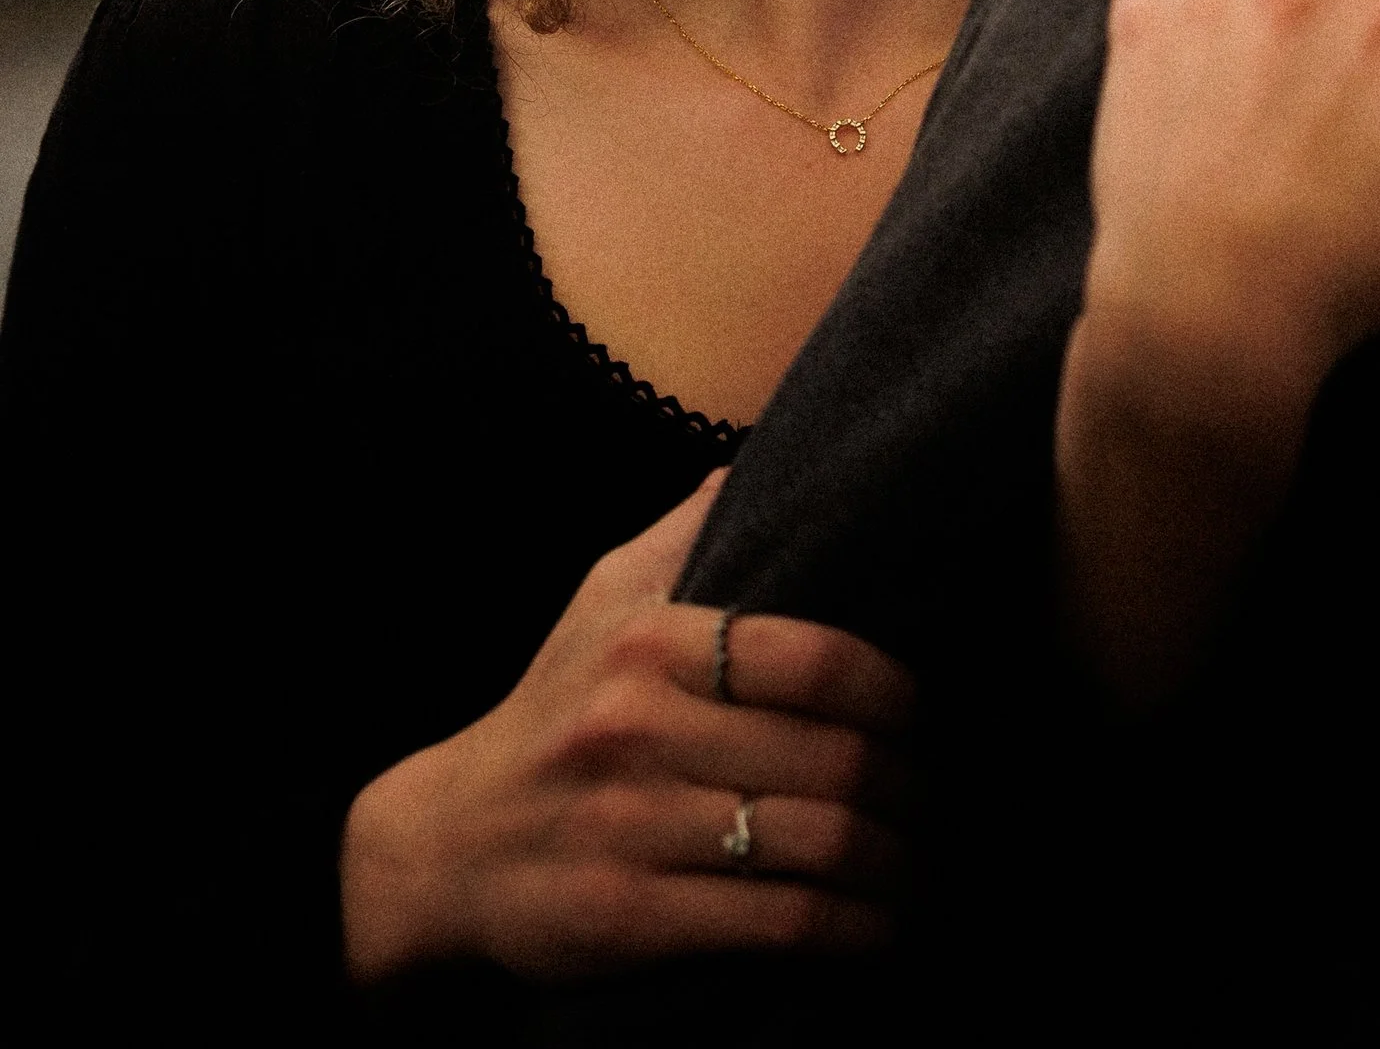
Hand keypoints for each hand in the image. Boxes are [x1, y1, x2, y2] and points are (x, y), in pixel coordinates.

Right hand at [340, 473, 914, 981]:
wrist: (445, 842)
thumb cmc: (556, 708)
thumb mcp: (603, 598)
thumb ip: (689, 530)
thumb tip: (767, 454)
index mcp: (649, 640)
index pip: (813, 657)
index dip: (891, 690)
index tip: (922, 712)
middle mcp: (637, 728)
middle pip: (829, 757)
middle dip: (904, 786)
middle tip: (931, 795)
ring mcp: (630, 826)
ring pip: (812, 844)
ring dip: (889, 863)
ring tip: (914, 865)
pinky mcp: (626, 917)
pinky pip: (772, 922)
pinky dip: (845, 927)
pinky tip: (874, 925)